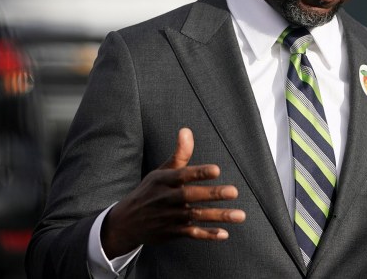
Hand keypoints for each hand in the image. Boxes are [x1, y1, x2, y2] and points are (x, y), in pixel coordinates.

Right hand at [101, 128, 245, 257]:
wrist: (126, 222)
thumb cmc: (150, 191)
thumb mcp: (161, 171)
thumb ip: (179, 154)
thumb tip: (186, 130)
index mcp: (162, 181)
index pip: (181, 175)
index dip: (198, 173)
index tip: (216, 170)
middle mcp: (165, 199)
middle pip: (190, 196)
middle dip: (212, 194)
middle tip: (233, 192)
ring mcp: (168, 217)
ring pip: (196, 216)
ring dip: (218, 216)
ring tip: (240, 215)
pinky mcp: (172, 232)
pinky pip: (191, 233)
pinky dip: (207, 235)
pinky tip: (224, 233)